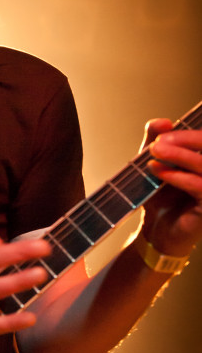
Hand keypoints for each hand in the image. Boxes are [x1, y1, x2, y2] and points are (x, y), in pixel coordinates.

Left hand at [142, 118, 201, 254]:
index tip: (163, 131)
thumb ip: (156, 141)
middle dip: (184, 140)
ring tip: (154, 152)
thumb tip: (163, 121)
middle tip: (158, 141)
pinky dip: (178, 176)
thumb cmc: (161, 197)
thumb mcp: (155, 164)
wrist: (158, 231)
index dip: (188, 134)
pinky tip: (160, 172)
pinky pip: (199, 186)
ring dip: (179, 156)